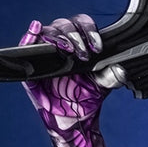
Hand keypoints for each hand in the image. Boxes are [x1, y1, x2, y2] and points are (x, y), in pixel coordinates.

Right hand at [19, 14, 119, 131]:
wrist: (73, 121)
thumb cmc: (85, 100)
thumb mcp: (102, 87)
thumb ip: (111, 76)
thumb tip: (120, 69)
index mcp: (79, 44)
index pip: (82, 25)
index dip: (89, 31)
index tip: (97, 47)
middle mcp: (61, 45)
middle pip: (63, 25)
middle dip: (74, 35)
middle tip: (83, 53)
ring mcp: (45, 54)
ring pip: (47, 32)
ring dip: (57, 37)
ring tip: (66, 49)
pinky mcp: (31, 66)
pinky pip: (27, 47)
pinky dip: (29, 37)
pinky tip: (34, 31)